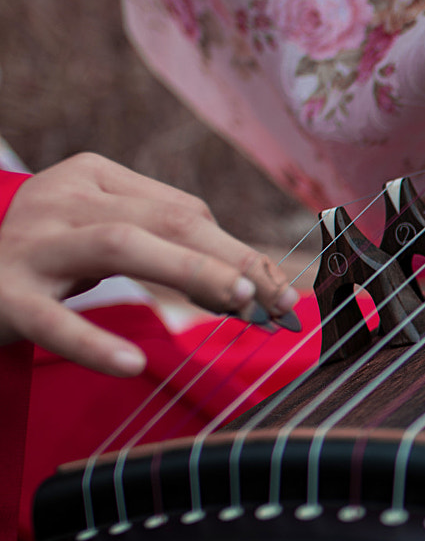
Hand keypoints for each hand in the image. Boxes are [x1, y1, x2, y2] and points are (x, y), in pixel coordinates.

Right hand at [0, 154, 299, 375]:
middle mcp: (61, 198)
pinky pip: (51, 319)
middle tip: (276, 298)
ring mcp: (30, 244)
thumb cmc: (47, 262)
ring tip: (237, 302)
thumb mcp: (103, 238)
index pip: (183, 209)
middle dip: (231, 257)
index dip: (239, 250)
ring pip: (119, 245)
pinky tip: (130, 364)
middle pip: (166, 219)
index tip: (281, 290)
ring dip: (188, 270)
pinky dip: (92, 341)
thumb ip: (167, 247)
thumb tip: (251, 284)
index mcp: (92, 176)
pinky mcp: (2, 294)